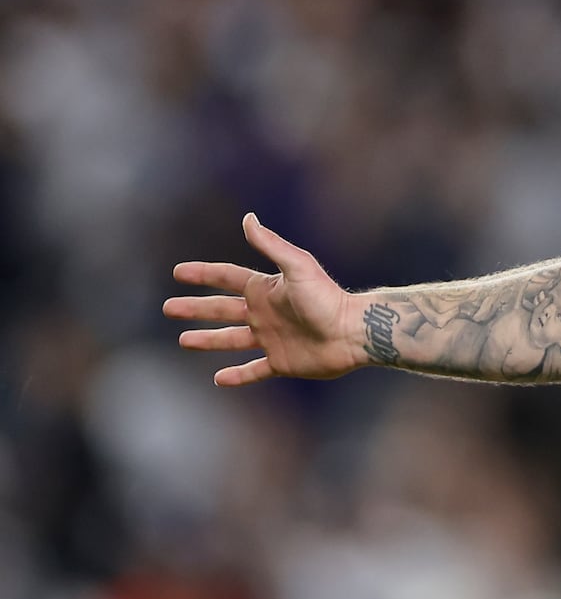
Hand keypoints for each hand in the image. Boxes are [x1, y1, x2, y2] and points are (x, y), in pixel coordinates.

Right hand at [163, 214, 364, 386]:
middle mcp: (265, 313)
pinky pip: (254, 370)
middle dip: (195, 309)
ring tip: (183, 341)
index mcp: (266, 290)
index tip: (178, 272)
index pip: (226, 278)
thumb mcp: (297, 267)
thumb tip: (248, 218)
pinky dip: (237, 376)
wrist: (353, 333)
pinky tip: (218, 379)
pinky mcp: (281, 362)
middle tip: (168, 308)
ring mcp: (271, 339)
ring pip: (231, 339)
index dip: (203, 274)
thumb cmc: (327, 298)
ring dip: (207, 340)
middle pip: (221, 309)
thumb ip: (271, 245)